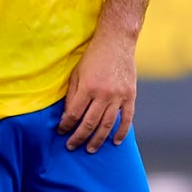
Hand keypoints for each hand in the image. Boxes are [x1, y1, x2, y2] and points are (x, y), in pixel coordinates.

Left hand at [59, 30, 136, 151]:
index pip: (74, 114)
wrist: (117, 42)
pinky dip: (121, 132)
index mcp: (88, 87)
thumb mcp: (77, 73)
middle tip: (72, 146)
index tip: (61, 132)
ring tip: (90, 149)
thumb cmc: (93, 57)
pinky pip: (127, 118)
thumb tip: (67, 116)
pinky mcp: (130, 96)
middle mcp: (104, 94)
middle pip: (90, 123)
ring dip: (98, 140)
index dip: (66, 125)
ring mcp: (119, 96)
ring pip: (107, 124)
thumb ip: (72, 95)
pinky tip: (116, 142)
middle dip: (79, 137)